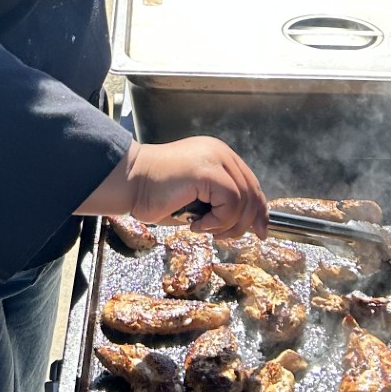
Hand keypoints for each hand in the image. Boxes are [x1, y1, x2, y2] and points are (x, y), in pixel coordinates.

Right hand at [83, 137, 266, 238]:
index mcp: (218, 156)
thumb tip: (245, 224)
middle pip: (253, 191)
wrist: (129, 182)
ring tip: (203, 228)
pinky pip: (230, 202)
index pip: (250, 183)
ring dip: (225, 224)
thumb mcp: (195, 199)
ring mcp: (215, 159)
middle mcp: (220, 153)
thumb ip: (219, 204)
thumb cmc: (154, 194)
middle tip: (229, 238)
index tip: (260, 231)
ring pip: (243, 200)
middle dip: (248, 221)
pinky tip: (195, 223)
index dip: (259, 209)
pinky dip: (217, 220)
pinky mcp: (208, 171)